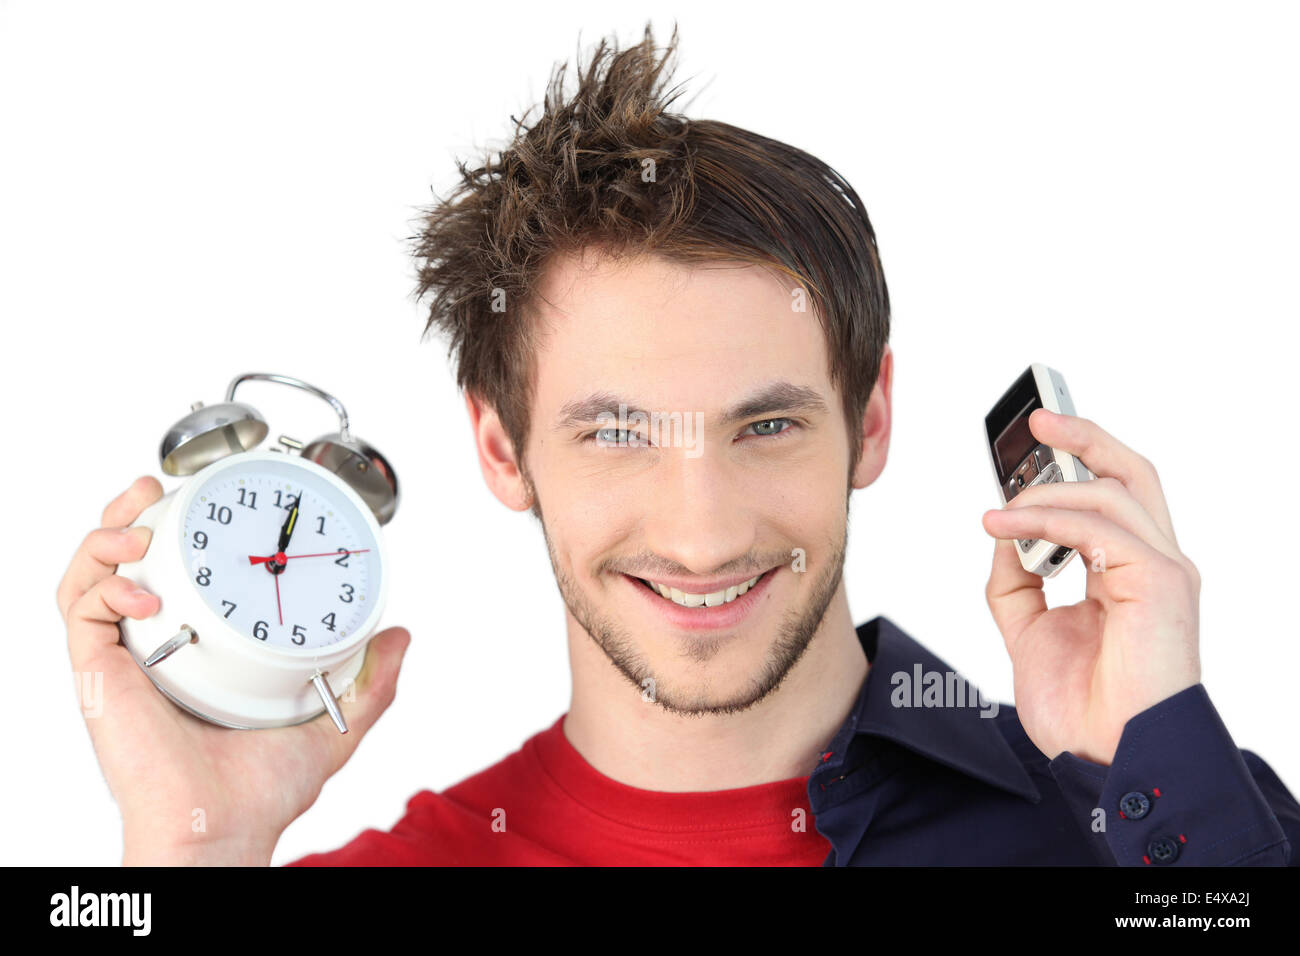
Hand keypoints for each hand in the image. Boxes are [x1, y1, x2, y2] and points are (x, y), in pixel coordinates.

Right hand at [56, 476, 410, 864]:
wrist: (222, 827)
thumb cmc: (260, 793)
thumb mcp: (330, 725)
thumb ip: (369, 683)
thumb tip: (399, 637)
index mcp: (198, 653)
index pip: (181, 578)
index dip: (183, 534)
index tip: (212, 502)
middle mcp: (155, 650)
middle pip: (127, 563)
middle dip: (134, 515)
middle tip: (158, 487)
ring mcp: (124, 660)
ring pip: (92, 574)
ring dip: (110, 534)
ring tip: (143, 521)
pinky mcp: (98, 673)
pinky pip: (81, 609)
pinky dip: (106, 585)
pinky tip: (146, 592)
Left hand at [980, 409, 1200, 765]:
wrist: (1104, 758)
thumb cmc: (1083, 708)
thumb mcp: (1029, 630)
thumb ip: (1015, 580)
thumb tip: (1001, 535)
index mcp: (1128, 572)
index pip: (1111, 496)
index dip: (1073, 464)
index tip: (1026, 447)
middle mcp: (1154, 563)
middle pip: (1131, 473)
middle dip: (1084, 438)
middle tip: (1035, 421)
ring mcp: (1163, 570)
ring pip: (1114, 491)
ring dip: (1044, 494)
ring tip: (996, 513)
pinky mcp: (1161, 582)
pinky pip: (1102, 527)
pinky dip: (1049, 520)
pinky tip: (1007, 529)